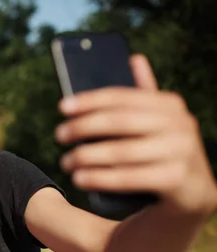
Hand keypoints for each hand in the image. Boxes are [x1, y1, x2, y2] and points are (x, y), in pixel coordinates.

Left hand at [55, 54, 216, 214]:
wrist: (193, 194)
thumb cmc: (162, 153)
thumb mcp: (155, 124)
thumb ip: (142, 97)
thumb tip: (134, 58)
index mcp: (170, 105)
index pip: (122, 96)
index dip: (90, 100)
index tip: (62, 107)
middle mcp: (180, 124)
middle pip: (118, 122)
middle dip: (83, 128)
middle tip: (59, 135)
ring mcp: (181, 151)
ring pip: (120, 151)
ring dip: (86, 157)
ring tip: (65, 162)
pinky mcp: (176, 179)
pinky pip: (128, 177)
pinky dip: (100, 178)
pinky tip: (80, 179)